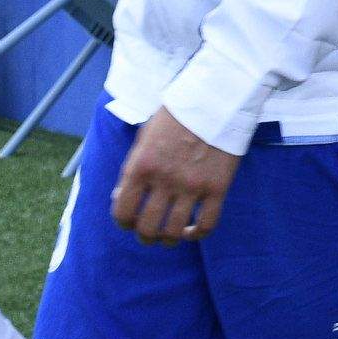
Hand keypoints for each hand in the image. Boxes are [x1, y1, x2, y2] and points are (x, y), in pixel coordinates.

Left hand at [111, 107, 240, 244]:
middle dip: (144, 236)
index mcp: (142, 165)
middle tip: (148, 234)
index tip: (128, 222)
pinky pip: (206, 224)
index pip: (123, 211)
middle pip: (147, 227)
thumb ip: (132, 168)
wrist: (214, 100)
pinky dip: (196, 234)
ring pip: (174, 231)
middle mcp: (165, 179)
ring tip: (168, 236)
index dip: (123, 222)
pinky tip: (191, 230)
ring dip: (167, 239)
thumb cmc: (175, 116)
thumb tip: (120, 196)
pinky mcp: (217, 188)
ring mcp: (192, 186)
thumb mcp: (144, 137)